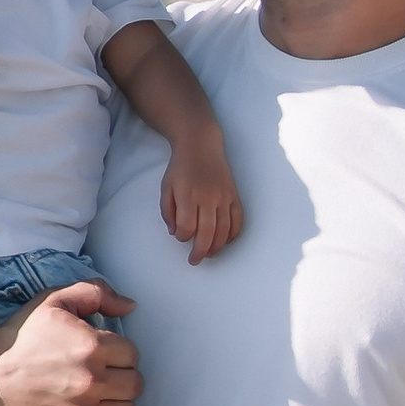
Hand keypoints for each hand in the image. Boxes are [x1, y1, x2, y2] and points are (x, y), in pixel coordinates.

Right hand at [0, 282, 141, 405]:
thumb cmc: (19, 341)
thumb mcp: (52, 303)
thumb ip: (94, 293)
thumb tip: (131, 305)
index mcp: (90, 345)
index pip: (132, 354)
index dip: (118, 353)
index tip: (101, 356)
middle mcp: (91, 380)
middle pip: (134, 384)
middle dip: (120, 378)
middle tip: (99, 376)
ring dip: (116, 404)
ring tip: (97, 397)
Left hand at [160, 146, 243, 260]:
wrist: (200, 145)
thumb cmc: (180, 168)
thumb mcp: (166, 187)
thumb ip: (167, 211)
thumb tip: (175, 233)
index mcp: (188, 195)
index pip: (187, 227)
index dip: (183, 237)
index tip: (181, 236)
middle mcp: (208, 197)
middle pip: (207, 233)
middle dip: (200, 251)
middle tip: (195, 260)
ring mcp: (224, 196)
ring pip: (224, 230)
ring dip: (217, 247)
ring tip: (209, 254)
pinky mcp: (234, 195)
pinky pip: (238, 220)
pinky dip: (234, 233)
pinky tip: (226, 241)